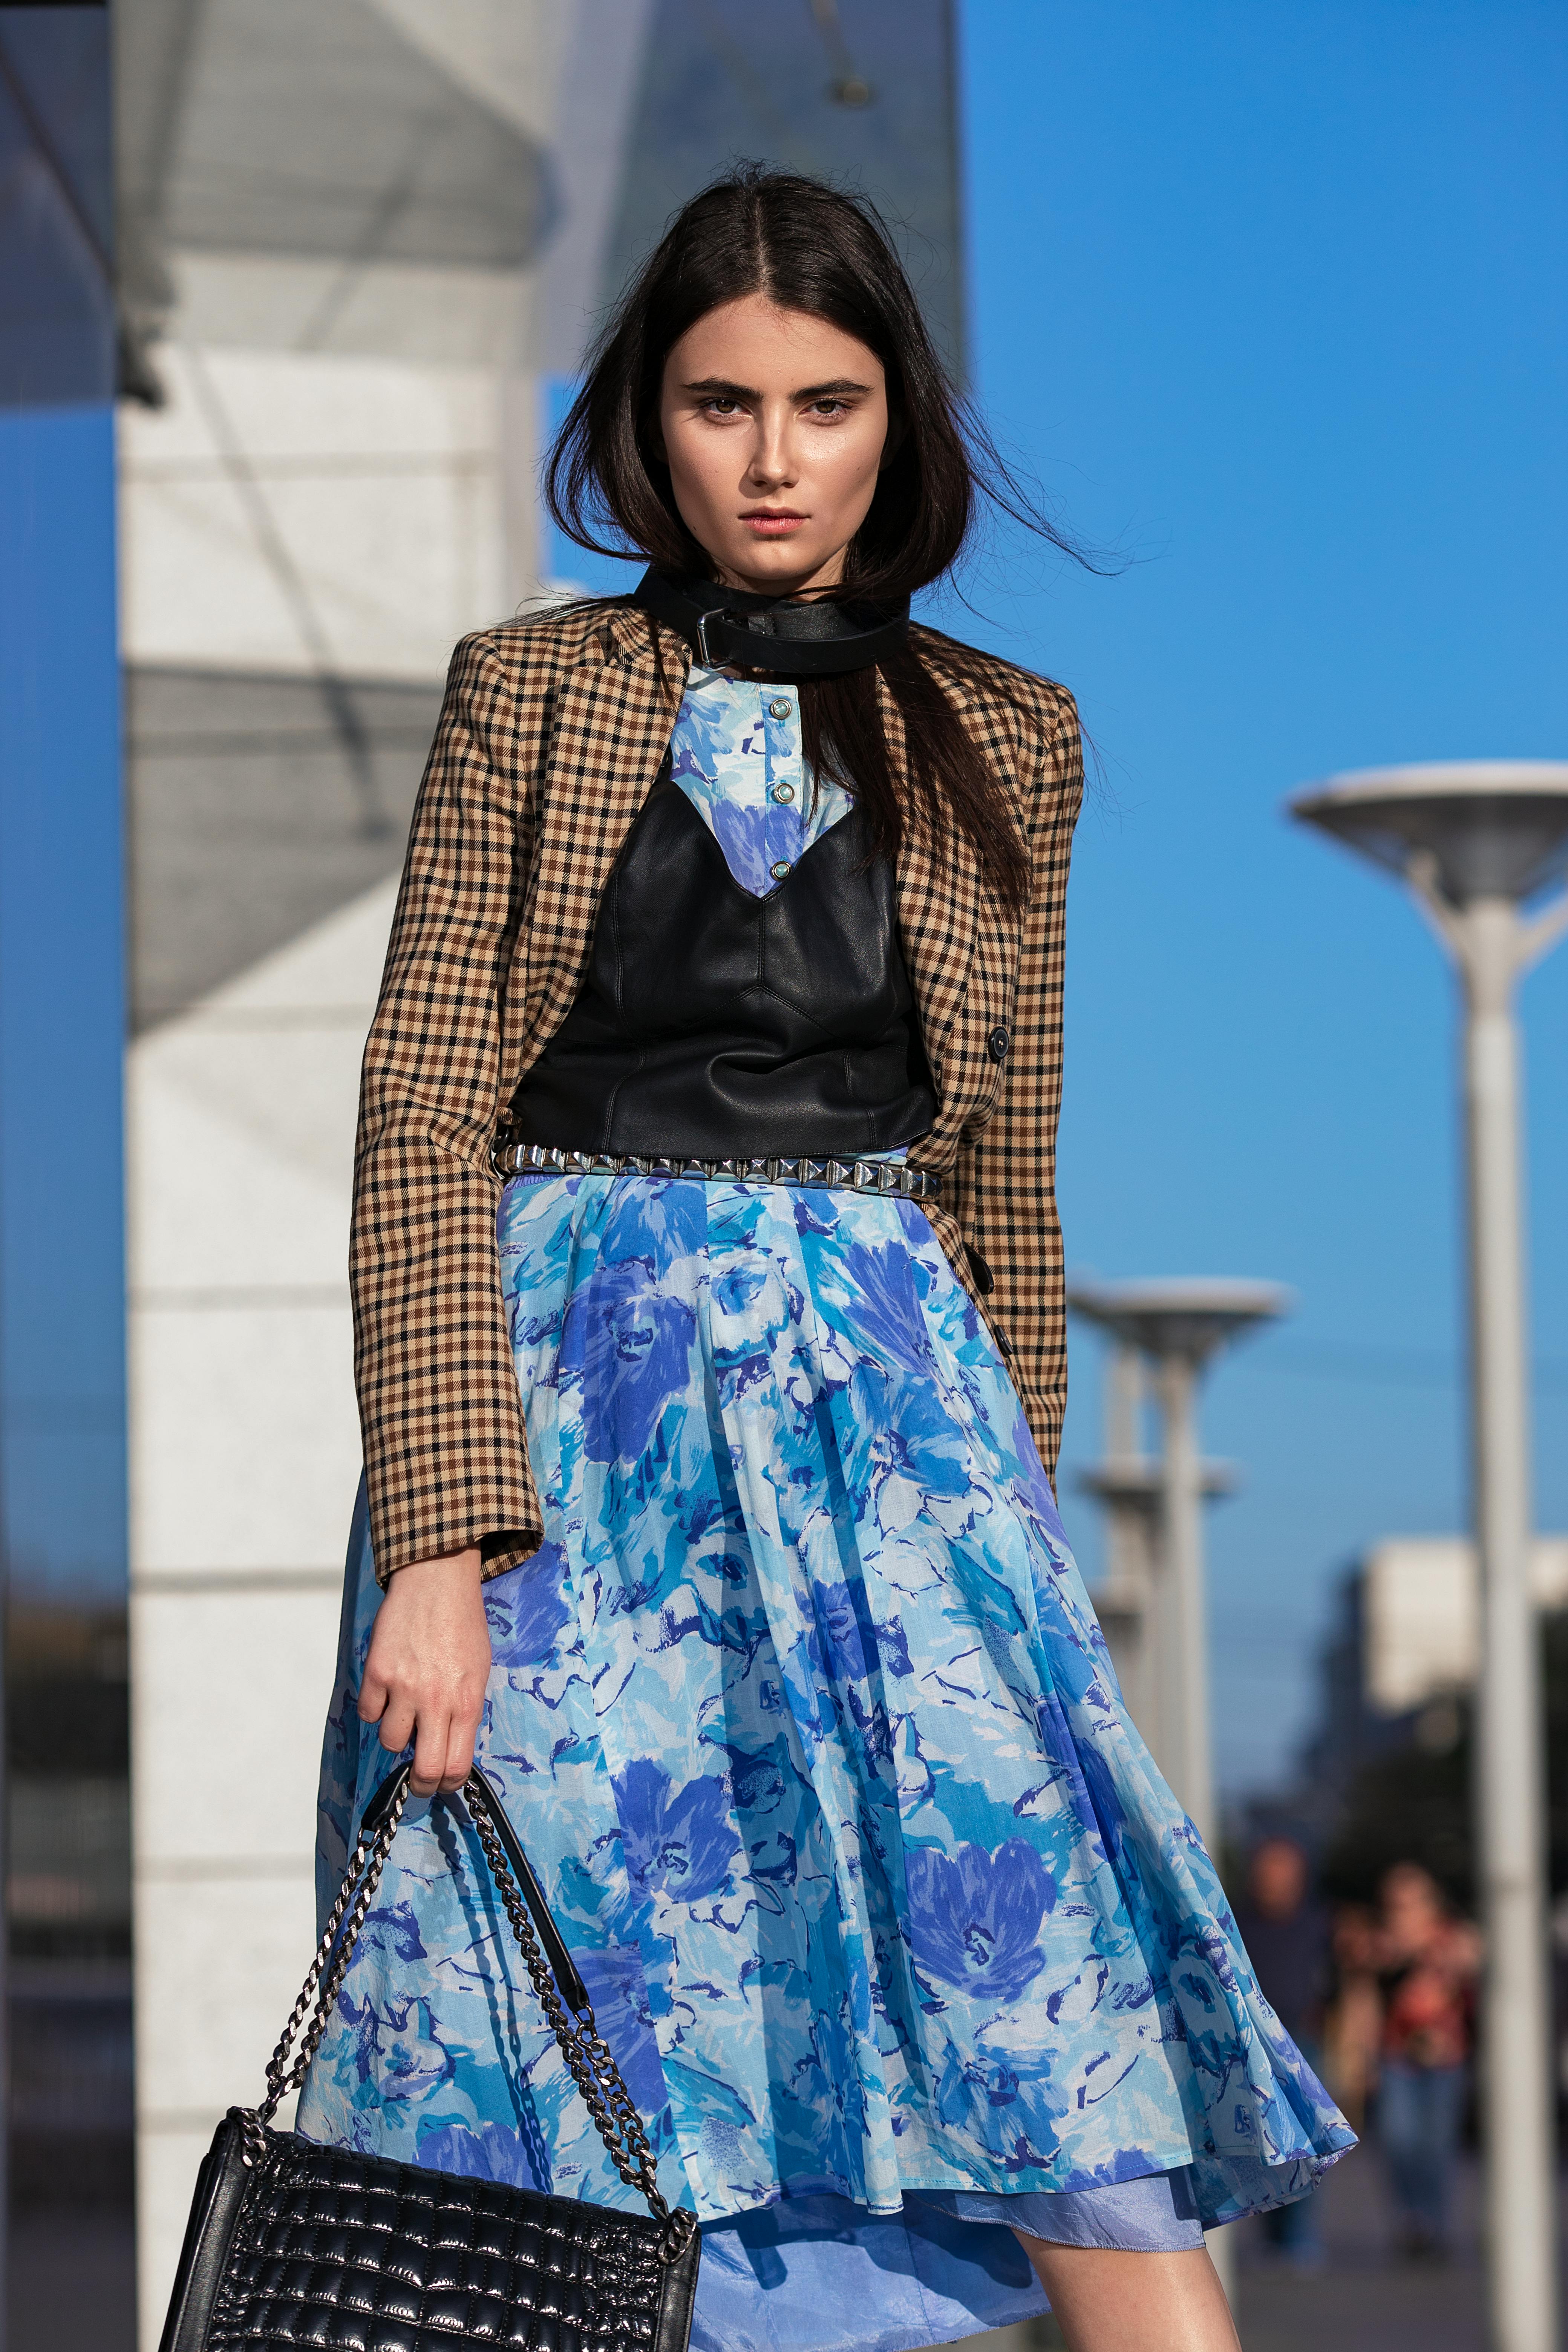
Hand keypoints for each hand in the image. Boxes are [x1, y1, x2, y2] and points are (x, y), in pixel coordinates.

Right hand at [357, 1547, 491, 1795]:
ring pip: (390, 1742)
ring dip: (397, 1735)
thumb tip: (450, 1746)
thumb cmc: (463, 1625)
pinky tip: (387, 1691)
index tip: (443, 1783)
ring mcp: (403, 1687)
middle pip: (424, 1769)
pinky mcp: (376, 1673)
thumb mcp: (479, 1670)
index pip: (456, 1766)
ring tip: (405, 1713)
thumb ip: (465, 1709)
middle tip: (419, 1780)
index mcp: (467, 1701)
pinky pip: (369, 1713)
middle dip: (421, 1784)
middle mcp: (435, 1700)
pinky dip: (376, 1709)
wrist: (437, 1581)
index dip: (447, 1784)